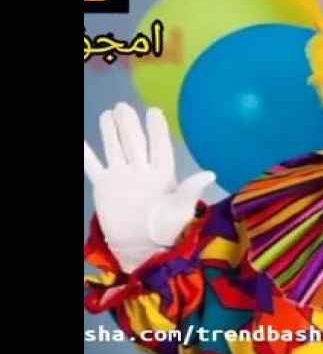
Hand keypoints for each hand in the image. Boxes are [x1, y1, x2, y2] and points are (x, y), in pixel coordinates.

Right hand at [84, 102, 215, 271]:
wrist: (143, 247)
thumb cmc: (168, 229)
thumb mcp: (181, 209)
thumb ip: (191, 189)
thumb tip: (211, 174)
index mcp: (162, 173)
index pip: (158, 146)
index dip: (157, 129)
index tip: (153, 111)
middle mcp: (141, 170)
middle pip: (134, 142)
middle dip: (129, 124)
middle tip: (123, 106)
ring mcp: (122, 177)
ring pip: (115, 149)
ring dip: (110, 132)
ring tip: (108, 114)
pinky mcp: (104, 187)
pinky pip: (93, 167)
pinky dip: (86, 155)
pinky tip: (80, 142)